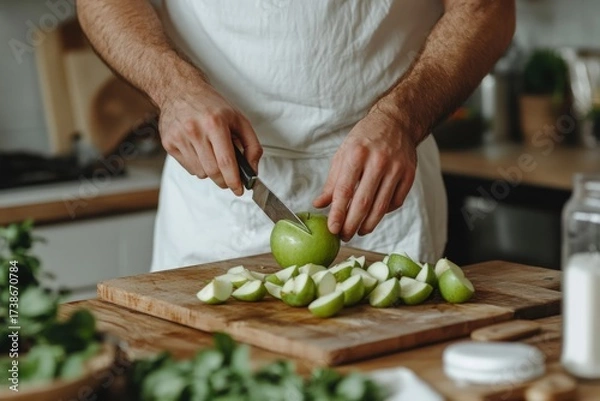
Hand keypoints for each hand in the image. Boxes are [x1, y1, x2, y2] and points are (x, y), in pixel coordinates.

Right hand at [158, 80, 261, 195]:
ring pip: (200, 173)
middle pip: (212, 171)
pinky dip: (198, 166)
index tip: (239, 189)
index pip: (226, 162)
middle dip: (224, 181)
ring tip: (213, 156)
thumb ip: (251, 145)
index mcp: (215, 123)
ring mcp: (179, 137)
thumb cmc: (211, 105)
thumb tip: (253, 170)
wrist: (180, 90)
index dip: (234, 180)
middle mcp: (195, 130)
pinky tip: (200, 152)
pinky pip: (189, 168)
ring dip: (211, 172)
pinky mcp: (168, 143)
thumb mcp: (238, 119)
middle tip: (229, 179)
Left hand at [313, 109, 417, 241]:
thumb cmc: (365, 139)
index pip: (345, 191)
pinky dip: (384, 213)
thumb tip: (319, 204)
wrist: (396, 122)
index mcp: (357, 154)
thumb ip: (332, 182)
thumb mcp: (344, 154)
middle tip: (344, 236)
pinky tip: (375, 215)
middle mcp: (378, 162)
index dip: (338, 213)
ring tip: (358, 231)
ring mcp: (396, 169)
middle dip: (351, 225)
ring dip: (368, 225)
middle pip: (363, 203)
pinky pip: (396, 202)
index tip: (332, 229)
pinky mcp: (409, 175)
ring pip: (381, 207)